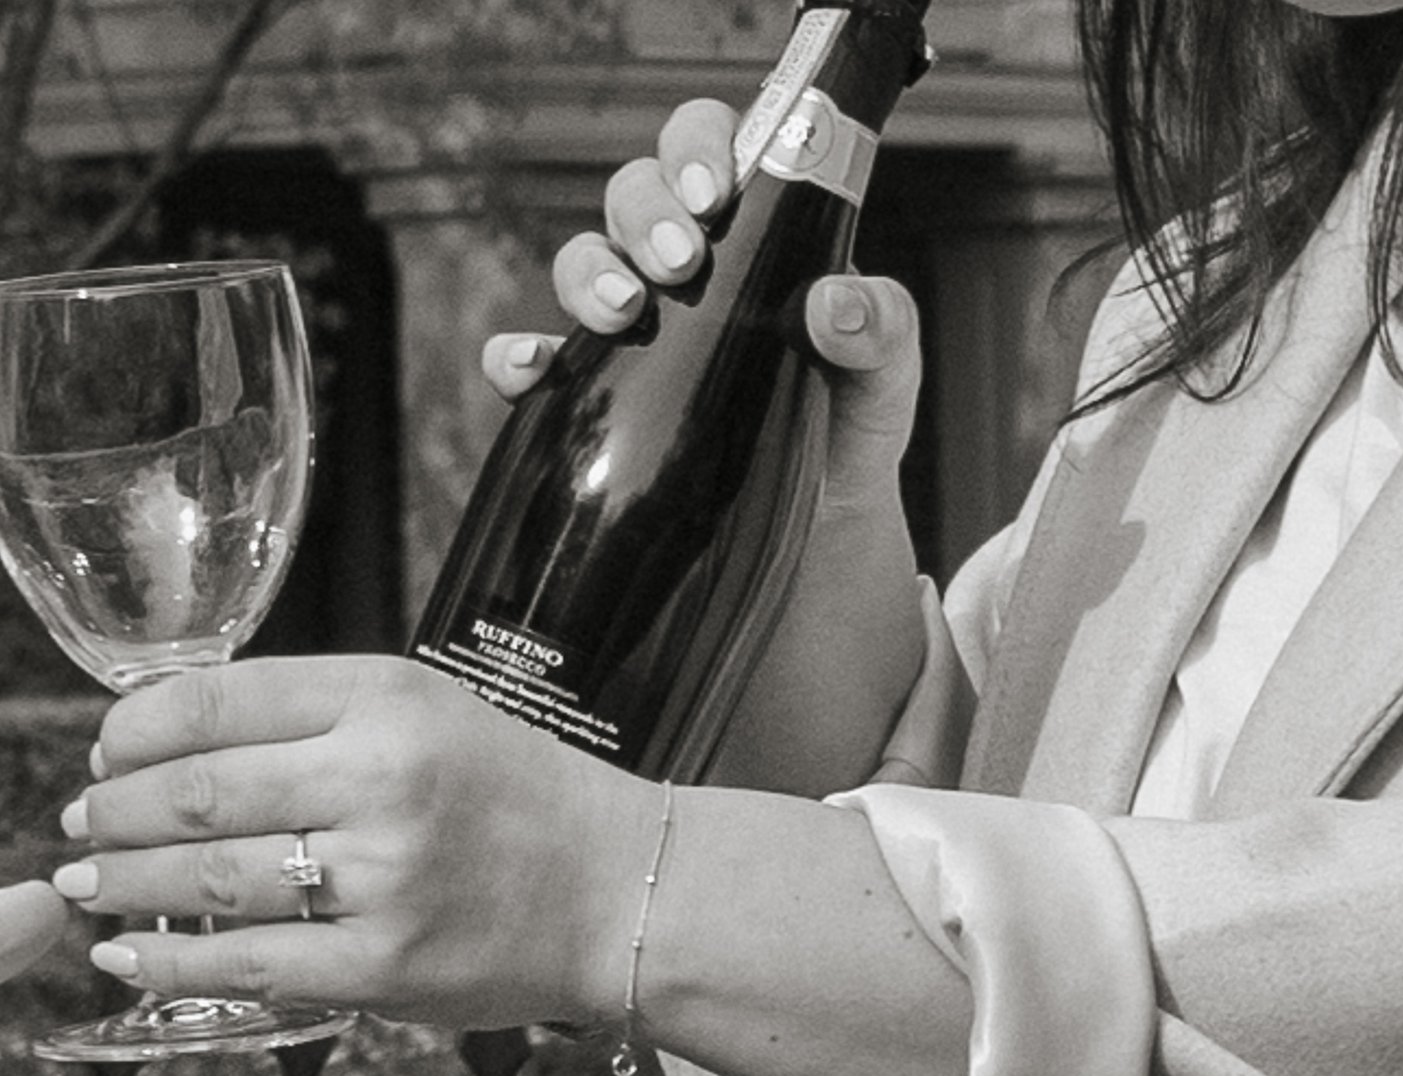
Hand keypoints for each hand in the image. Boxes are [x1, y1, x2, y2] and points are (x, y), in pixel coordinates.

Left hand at [55, 658, 659, 1031]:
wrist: (618, 890)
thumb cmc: (509, 796)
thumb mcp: (424, 710)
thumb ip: (311, 716)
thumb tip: (168, 739)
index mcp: (383, 696)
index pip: (217, 699)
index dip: (133, 728)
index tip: (103, 749)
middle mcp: (380, 779)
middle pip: (197, 791)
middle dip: (111, 811)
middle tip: (74, 823)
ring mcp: (382, 879)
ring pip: (209, 878)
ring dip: (124, 882)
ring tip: (82, 884)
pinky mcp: (385, 969)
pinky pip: (247, 964)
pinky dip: (169, 962)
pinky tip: (123, 958)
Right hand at [481, 98, 931, 795]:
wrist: (803, 594)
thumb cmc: (843, 480)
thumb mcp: (883, 409)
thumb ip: (884, 342)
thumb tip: (835, 302)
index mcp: (754, 265)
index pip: (710, 160)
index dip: (699, 153)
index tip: (718, 200)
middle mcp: (683, 298)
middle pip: (631, 206)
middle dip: (642, 216)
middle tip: (681, 267)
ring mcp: (632, 360)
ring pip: (579, 274)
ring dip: (586, 276)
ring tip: (625, 316)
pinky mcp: (591, 426)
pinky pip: (531, 373)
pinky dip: (518, 360)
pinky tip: (530, 374)